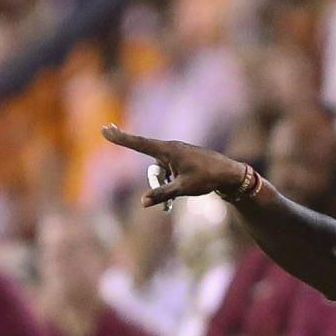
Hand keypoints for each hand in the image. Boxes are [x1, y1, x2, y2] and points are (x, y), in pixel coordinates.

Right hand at [101, 124, 244, 206]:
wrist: (231, 173)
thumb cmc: (208, 178)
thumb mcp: (183, 188)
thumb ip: (162, 194)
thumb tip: (143, 202)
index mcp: (168, 150)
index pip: (138, 143)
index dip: (120, 138)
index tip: (104, 129)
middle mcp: (170, 149)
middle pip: (152, 170)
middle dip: (156, 187)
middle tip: (165, 206)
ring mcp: (176, 155)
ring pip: (160, 174)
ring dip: (164, 189)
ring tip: (171, 206)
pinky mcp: (182, 161)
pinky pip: (168, 174)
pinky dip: (169, 186)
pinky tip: (173, 202)